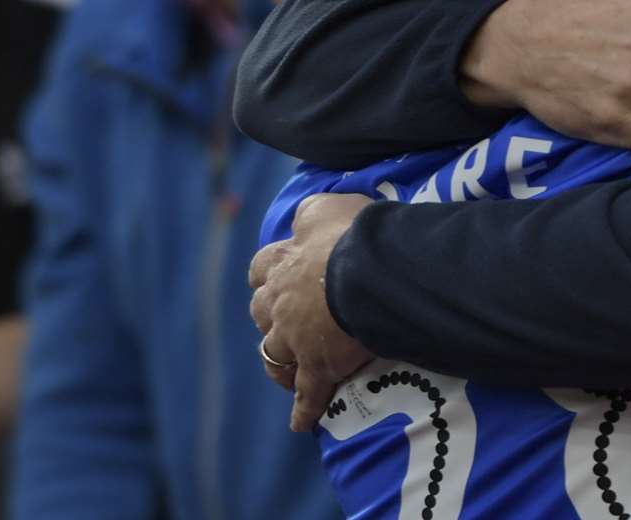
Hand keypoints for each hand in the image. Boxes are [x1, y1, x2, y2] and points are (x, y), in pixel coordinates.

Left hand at [249, 193, 373, 431]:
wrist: (369, 273)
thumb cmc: (352, 236)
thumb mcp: (328, 208)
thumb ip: (310, 214)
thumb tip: (301, 219)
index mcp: (283, 265)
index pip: (262, 267)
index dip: (269, 272)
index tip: (276, 275)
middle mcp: (280, 304)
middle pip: (261, 313)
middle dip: (270, 317)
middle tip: (288, 319)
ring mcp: (295, 340)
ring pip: (274, 355)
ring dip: (280, 361)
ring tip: (290, 368)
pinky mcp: (317, 369)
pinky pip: (307, 395)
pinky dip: (303, 410)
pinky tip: (301, 422)